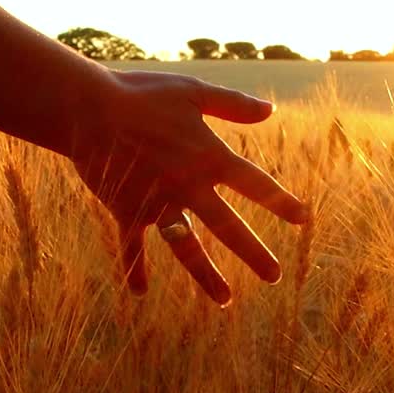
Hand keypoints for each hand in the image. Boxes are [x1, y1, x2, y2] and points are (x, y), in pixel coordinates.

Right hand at [72, 70, 309, 305]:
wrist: (89, 108)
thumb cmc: (142, 94)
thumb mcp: (193, 92)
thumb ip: (232, 104)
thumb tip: (270, 111)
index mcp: (209, 156)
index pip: (255, 184)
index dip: (281, 202)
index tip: (304, 220)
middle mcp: (188, 186)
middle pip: (228, 227)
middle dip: (253, 253)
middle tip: (274, 276)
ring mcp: (157, 203)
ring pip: (187, 248)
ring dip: (206, 276)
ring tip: (225, 300)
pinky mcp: (126, 211)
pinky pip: (131, 246)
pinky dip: (134, 268)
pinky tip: (139, 292)